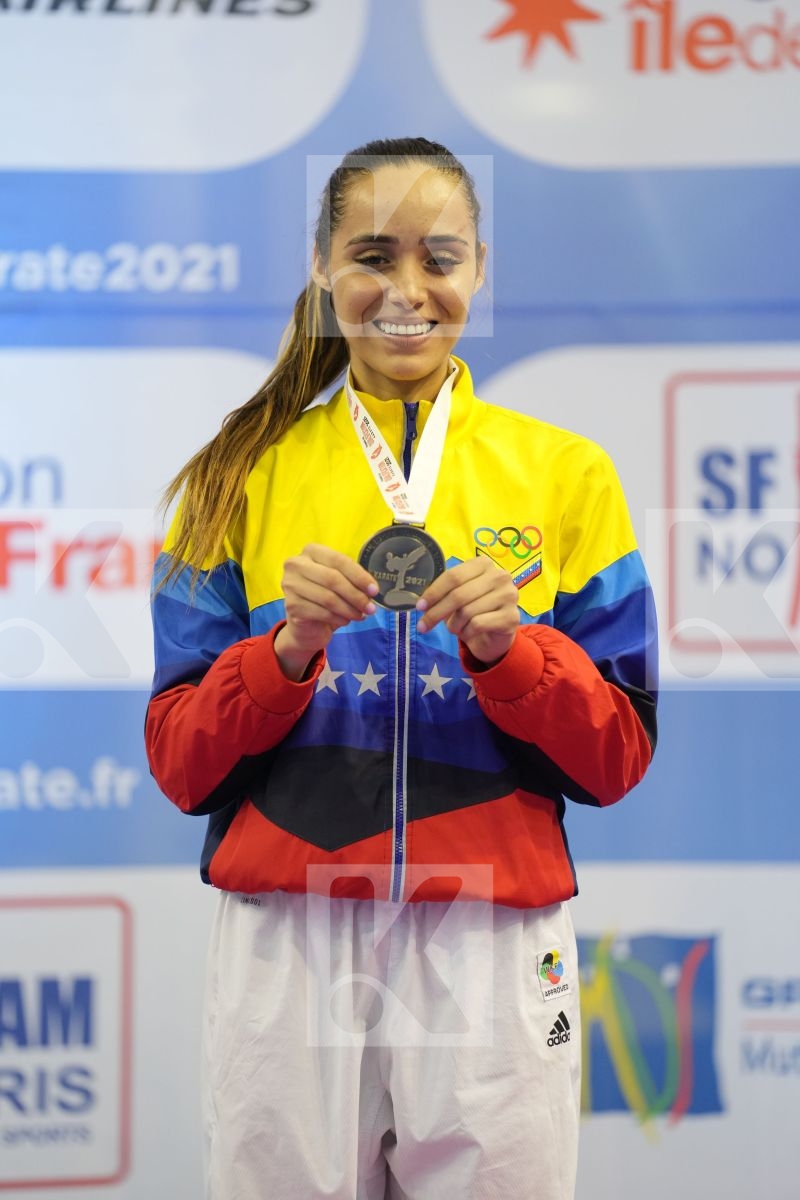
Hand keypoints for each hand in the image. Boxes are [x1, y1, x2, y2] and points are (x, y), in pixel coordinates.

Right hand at [275, 544, 377, 679]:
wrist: (306, 624)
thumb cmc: (324, 596)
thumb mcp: (339, 581)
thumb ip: (352, 579)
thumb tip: (371, 589)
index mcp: (310, 551)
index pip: (338, 560)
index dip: (359, 576)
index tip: (374, 590)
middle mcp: (296, 565)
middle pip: (333, 579)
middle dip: (355, 595)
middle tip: (370, 607)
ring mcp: (291, 585)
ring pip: (328, 598)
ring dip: (349, 609)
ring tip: (360, 615)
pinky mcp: (292, 606)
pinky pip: (322, 613)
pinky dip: (338, 618)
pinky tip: (345, 620)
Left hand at [416, 557, 518, 665]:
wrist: (495, 633)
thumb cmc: (474, 609)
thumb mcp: (458, 595)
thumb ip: (443, 592)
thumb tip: (421, 601)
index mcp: (484, 564)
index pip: (453, 576)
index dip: (434, 592)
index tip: (419, 606)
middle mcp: (500, 576)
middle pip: (459, 594)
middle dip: (436, 612)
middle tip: (423, 626)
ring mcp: (509, 595)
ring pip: (467, 612)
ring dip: (453, 625)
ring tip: (454, 628)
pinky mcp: (512, 617)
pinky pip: (477, 625)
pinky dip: (466, 632)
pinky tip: (468, 633)